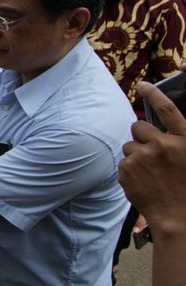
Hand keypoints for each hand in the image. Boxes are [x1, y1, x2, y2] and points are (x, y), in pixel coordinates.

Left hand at [120, 81, 185, 233]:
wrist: (179, 218)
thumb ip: (177, 142)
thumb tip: (160, 132)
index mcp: (185, 140)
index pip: (167, 109)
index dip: (154, 94)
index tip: (142, 85)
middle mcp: (163, 145)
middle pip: (139, 127)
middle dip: (141, 136)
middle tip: (151, 152)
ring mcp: (143, 157)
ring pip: (129, 146)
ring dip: (135, 154)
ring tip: (149, 172)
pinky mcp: (127, 169)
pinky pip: (123, 162)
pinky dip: (129, 170)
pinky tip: (142, 182)